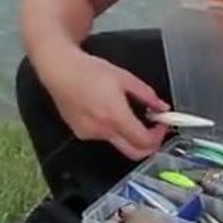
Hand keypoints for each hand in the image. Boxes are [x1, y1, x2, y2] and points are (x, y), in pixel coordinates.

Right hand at [42, 50, 170, 159]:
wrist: (59, 70)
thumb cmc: (90, 70)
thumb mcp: (124, 77)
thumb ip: (147, 95)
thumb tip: (162, 108)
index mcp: (115, 115)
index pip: (144, 141)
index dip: (158, 136)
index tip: (162, 124)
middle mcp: (102, 130)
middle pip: (134, 152)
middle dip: (149, 145)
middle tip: (153, 130)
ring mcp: (90, 135)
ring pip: (119, 143)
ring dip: (128, 134)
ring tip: (125, 111)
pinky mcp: (81, 134)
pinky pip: (104, 137)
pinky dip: (112, 130)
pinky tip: (105, 111)